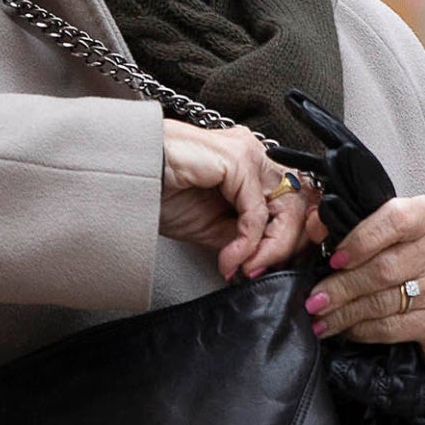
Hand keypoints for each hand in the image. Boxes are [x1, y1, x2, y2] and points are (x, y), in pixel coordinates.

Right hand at [159, 121, 312, 281]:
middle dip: (286, 246)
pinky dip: (248, 241)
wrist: (126, 179)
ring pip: (287, 206)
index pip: (293, 202)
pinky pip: (257, 210)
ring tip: (247, 268)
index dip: (289, 239)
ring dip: (271, 247)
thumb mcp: (212, 227)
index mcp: (252, 166)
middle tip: (259, 272)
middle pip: (298, 203)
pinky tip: (230, 257)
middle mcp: (255, 154)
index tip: (267, 268)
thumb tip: (266, 261)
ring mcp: (249, 152)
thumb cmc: (159, 193)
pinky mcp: (238, 159)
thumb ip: (244, 238)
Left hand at [305, 196, 424, 364]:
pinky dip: (364, 331)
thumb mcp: (379, 225)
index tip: (333, 260)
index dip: (360, 240)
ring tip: (321, 319)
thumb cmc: (399, 248)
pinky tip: (346, 330)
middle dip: (342, 287)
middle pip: (386, 269)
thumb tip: (314, 227)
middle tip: (314, 300)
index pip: (395, 220)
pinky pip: (396, 328)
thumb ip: (346, 221)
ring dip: (346, 313)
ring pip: (387, 302)